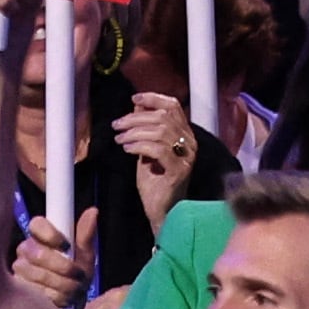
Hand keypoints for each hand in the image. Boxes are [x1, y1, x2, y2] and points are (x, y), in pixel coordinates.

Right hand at [7, 206, 96, 308]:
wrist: (71, 302)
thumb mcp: (85, 255)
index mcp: (40, 236)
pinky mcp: (17, 290)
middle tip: (78, 275)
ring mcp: (19, 270)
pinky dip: (56, 297)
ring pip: (39, 275)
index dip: (52, 235)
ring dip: (64, 285)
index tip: (67, 246)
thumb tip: (93, 211)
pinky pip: (37, 293)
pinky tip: (63, 299)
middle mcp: (24, 250)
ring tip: (74, 288)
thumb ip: (86, 235)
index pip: (37, 224)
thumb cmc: (77, 273)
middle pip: (38, 254)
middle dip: (64, 267)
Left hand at [117, 92, 200, 224]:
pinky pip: (158, 149)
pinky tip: (127, 150)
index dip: (154, 98)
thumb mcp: (147, 150)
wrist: (161, 210)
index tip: (134, 99)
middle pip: (164, 117)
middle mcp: (190, 143)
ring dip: (134, 132)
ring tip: (120, 139)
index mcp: (185, 135)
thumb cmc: (155, 182)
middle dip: (136, 118)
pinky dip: (139, 146)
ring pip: (160, 131)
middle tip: (117, 125)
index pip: (174, 107)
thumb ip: (145, 130)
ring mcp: (187, 157)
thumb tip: (136, 107)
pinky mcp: (179, 170)